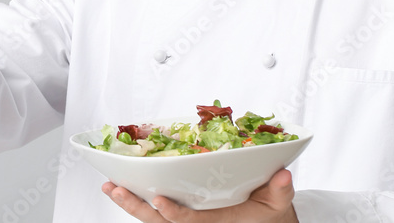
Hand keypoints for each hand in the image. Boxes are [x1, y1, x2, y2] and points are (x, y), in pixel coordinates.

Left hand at [102, 169, 297, 222]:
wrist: (265, 222)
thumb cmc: (268, 212)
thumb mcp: (278, 203)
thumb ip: (280, 191)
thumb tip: (283, 176)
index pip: (189, 222)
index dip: (173, 214)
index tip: (158, 200)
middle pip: (159, 222)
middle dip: (136, 207)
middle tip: (116, 189)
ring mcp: (188, 219)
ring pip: (152, 218)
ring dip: (130, 203)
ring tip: (110, 186)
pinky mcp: (183, 213)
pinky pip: (156, 211)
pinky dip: (138, 199)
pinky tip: (123, 186)